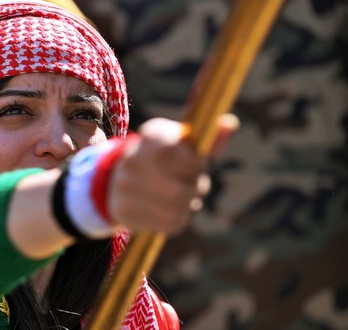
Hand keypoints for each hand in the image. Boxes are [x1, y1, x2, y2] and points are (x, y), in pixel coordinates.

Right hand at [107, 115, 236, 234]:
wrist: (117, 178)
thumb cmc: (161, 157)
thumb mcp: (180, 141)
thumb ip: (206, 138)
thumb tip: (230, 123)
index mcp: (150, 136)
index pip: (179, 155)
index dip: (196, 163)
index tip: (199, 163)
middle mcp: (132, 161)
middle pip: (181, 189)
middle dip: (197, 188)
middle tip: (196, 184)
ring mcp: (125, 188)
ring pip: (177, 208)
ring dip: (190, 204)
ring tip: (185, 197)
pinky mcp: (126, 212)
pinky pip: (168, 223)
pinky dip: (179, 218)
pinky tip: (173, 209)